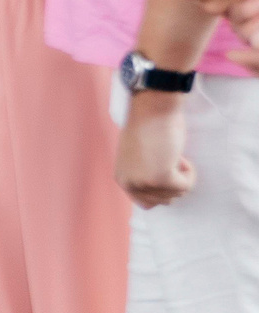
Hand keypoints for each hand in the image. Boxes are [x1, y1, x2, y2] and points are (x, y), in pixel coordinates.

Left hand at [116, 93, 195, 207]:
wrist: (153, 110)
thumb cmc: (148, 127)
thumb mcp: (137, 158)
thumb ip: (142, 175)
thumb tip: (156, 191)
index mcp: (122, 179)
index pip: (146, 203)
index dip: (162, 189)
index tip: (162, 169)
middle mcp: (130, 183)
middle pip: (165, 200)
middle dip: (173, 181)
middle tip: (166, 157)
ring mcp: (145, 182)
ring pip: (177, 193)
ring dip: (181, 174)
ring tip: (168, 153)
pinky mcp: (161, 178)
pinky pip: (186, 186)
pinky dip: (189, 172)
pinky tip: (177, 155)